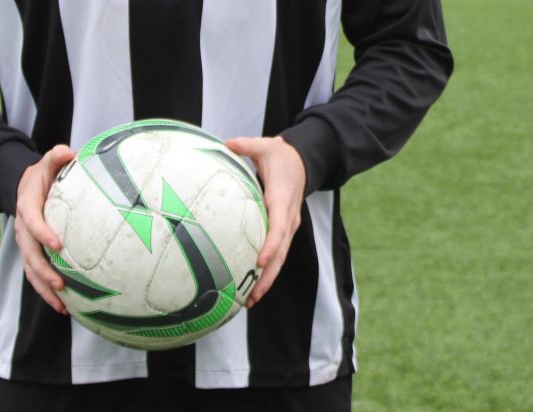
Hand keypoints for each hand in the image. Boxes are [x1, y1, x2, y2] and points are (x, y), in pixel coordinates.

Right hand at [14, 145, 76, 314]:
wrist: (24, 187)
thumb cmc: (43, 175)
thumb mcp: (47, 163)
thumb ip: (56, 157)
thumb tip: (68, 151)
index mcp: (27, 208)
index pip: (33, 223)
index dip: (43, 234)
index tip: (58, 245)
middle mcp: (23, 231)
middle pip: (29, 255)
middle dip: (43, 272)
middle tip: (60, 284)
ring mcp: (25, 245)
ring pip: (31, 271)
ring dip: (45, 289)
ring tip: (62, 306)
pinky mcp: (32, 255)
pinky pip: (37, 276)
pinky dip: (48, 292)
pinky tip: (65, 306)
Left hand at [225, 136, 305, 307]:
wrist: (303, 161)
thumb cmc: (281, 155)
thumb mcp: (266, 145)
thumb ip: (247, 145)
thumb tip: (228, 143)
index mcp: (282, 199)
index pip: (279, 227)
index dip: (271, 244)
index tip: (260, 261)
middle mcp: (289, 218)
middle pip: (281, 252)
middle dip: (268, 275)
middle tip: (253, 295)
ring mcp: (289, 226)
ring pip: (280, 258)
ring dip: (267, 280)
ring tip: (251, 301)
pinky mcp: (284, 230)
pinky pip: (277, 254)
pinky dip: (266, 272)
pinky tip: (252, 287)